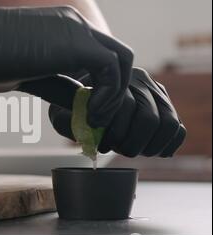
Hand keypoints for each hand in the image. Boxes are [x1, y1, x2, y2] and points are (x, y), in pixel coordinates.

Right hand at [0, 0, 132, 127]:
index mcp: (64, 31)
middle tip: (99, 120)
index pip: (100, 59)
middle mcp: (75, 25)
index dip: (101, 88)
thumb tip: (77, 106)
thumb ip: (56, 85)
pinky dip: (109, 95)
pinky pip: (113, 69)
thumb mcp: (28, 76)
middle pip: (117, 57)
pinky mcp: (74, 43)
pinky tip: (89, 114)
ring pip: (122, 60)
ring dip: (115, 96)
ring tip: (95, 121)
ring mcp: (77, 30)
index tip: (90, 115)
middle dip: (115, 92)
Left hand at [34, 68, 185, 157]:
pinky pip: (177, 127)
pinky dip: (168, 144)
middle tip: (116, 149)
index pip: (125, 107)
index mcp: (114, 77)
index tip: (101, 144)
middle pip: (149, 118)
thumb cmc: (71, 106)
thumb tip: (88, 130)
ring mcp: (155, 90)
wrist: (83, 94)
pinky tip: (152, 152)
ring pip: (167, 122)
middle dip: (131, 142)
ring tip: (131, 150)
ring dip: (149, 145)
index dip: (114, 133)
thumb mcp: (62, 112)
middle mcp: (138, 79)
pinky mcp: (164, 104)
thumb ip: (68, 120)